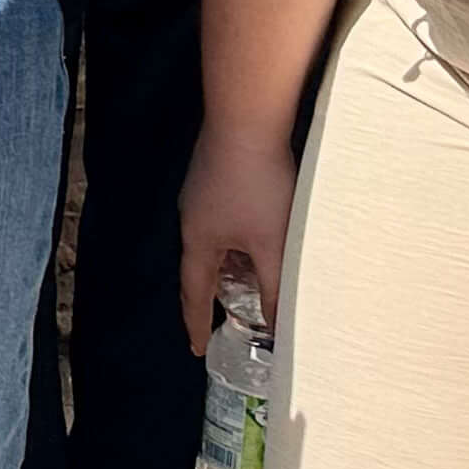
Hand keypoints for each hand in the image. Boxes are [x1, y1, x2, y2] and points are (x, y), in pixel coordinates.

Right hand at [178, 124, 298, 356]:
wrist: (245, 121)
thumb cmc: (258, 186)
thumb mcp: (272, 245)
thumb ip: (275, 288)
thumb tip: (278, 326)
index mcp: (199, 241)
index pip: (194, 293)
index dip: (197, 322)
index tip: (196, 347)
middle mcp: (191, 218)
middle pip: (200, 265)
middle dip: (213, 293)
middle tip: (225, 316)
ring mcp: (199, 193)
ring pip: (211, 241)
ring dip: (226, 263)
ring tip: (248, 277)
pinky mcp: (212, 175)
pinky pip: (218, 219)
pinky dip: (233, 238)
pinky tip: (254, 232)